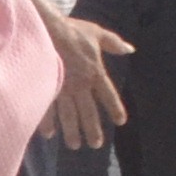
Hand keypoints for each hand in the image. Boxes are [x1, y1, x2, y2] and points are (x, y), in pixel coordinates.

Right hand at [48, 11, 133, 149]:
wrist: (45, 30)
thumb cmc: (71, 31)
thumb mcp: (96, 33)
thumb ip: (113, 43)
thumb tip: (130, 49)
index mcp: (95, 72)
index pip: (108, 94)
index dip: (114, 108)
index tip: (120, 122)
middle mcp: (81, 85)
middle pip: (89, 111)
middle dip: (92, 129)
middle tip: (96, 144)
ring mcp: (62, 88)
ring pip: (69, 115)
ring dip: (72, 131)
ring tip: (75, 145)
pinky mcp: (46, 87)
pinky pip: (47, 109)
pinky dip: (48, 123)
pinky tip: (49, 135)